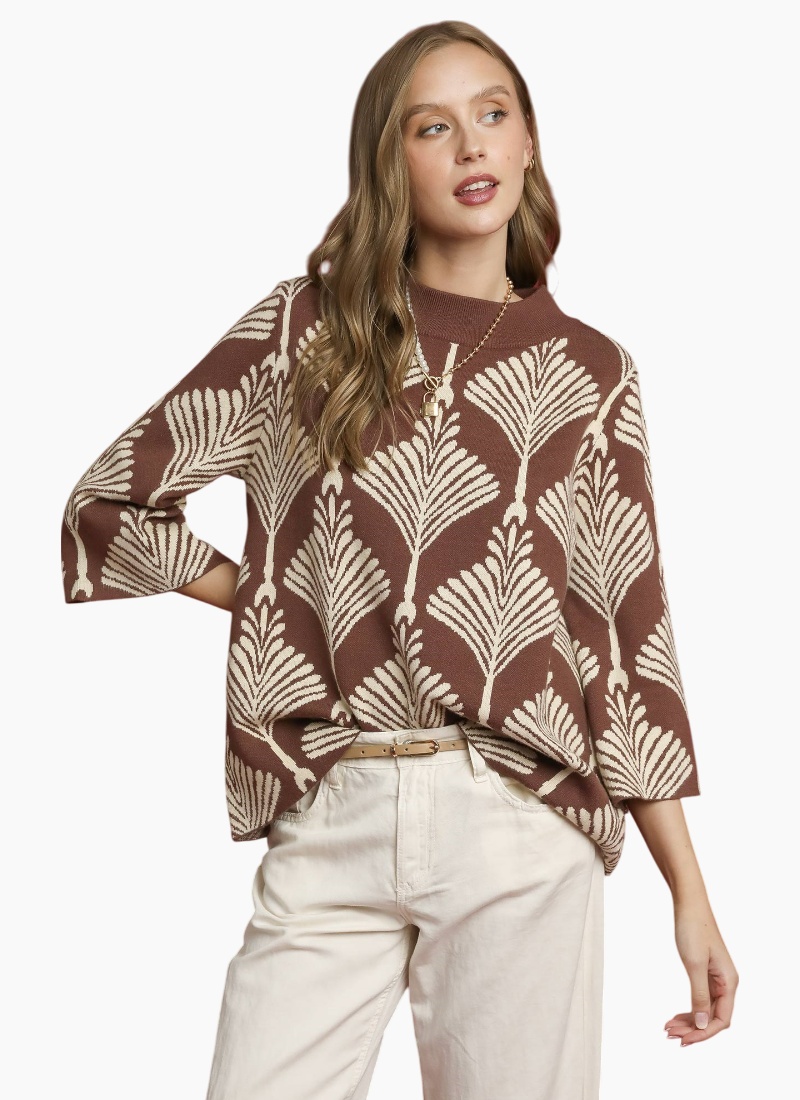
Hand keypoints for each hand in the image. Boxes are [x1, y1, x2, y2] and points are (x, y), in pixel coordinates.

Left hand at [665, 901, 738, 1045]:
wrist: (689, 903)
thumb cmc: (693, 929)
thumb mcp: (694, 964)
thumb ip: (700, 996)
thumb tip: (703, 1024)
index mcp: (728, 982)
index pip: (722, 1020)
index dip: (704, 1033)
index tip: (684, 1039)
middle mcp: (725, 982)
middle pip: (713, 1017)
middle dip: (693, 1029)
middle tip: (670, 1034)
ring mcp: (716, 977)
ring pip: (705, 1009)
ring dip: (689, 1021)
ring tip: (668, 1028)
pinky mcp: (706, 971)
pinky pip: (700, 998)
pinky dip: (689, 1009)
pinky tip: (676, 1015)